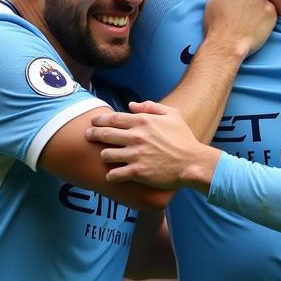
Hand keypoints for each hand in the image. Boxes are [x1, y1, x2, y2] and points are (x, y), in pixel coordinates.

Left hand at [87, 101, 220, 190]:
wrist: (193, 163)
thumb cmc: (184, 139)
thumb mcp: (172, 115)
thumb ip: (151, 106)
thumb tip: (131, 105)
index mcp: (143, 121)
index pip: (113, 118)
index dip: (100, 120)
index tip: (93, 122)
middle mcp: (136, 137)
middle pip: (104, 134)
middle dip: (92, 134)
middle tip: (88, 136)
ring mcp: (136, 155)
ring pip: (106, 155)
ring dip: (103, 155)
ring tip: (105, 157)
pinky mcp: (138, 172)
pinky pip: (114, 175)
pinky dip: (110, 176)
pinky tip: (112, 175)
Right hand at [202, 0, 276, 56]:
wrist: (227, 44)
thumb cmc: (216, 27)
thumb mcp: (212, 3)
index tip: (236, 4)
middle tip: (244, 13)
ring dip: (258, 7)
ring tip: (250, 22)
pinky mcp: (270, 10)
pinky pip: (270, 11)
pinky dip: (266, 18)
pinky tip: (256, 27)